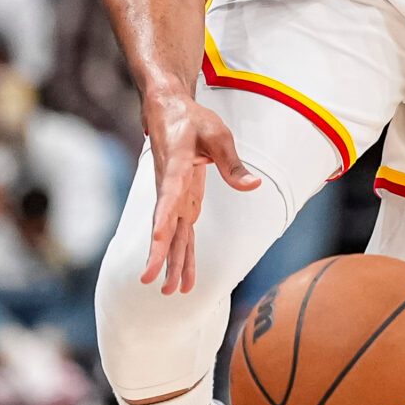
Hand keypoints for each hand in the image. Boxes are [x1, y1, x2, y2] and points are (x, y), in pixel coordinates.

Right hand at [138, 89, 261, 295]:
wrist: (167, 112)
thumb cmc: (192, 121)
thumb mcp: (218, 135)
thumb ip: (232, 163)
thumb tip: (254, 184)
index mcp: (174, 166)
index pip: (168, 195)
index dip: (162, 217)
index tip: (157, 237)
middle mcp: (168, 187)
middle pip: (163, 224)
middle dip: (159, 253)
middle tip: (150, 280)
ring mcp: (173, 198)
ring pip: (171, 235)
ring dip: (170, 262)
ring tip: (169, 292)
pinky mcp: (180, 203)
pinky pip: (180, 233)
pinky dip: (182, 255)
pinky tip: (183, 278)